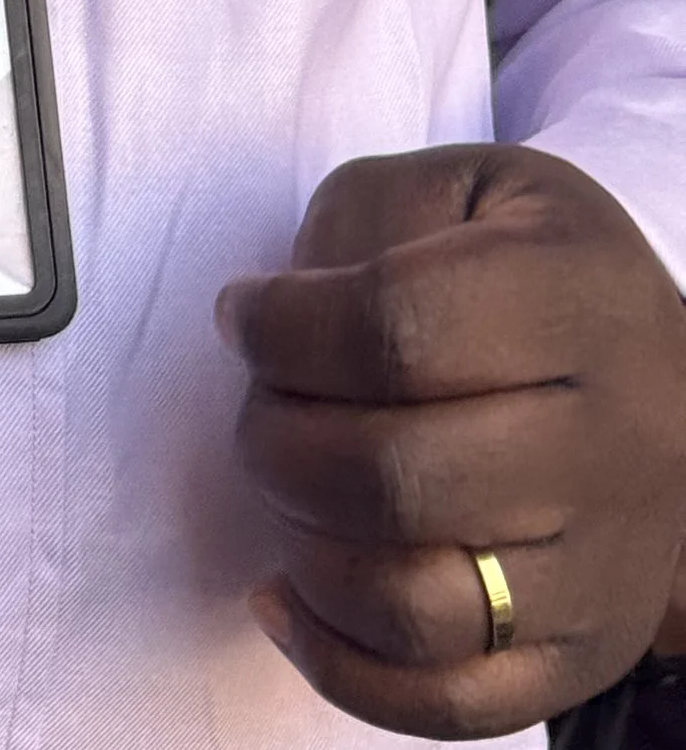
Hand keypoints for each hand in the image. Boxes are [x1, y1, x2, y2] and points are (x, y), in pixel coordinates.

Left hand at [221, 145, 685, 736]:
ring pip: (413, 606)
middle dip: (276, 439)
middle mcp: (610, 446)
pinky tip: (284, 595)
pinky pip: (444, 705)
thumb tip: (272, 314)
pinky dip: (336, 663)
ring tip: (287, 489)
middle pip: (392, 476)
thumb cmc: (527, 272)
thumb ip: (360, 222)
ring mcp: (602, 570)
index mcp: (576, 301)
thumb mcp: (460, 190)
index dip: (282, 325)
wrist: (668, 389)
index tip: (244, 315)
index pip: (395, 327)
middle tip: (263, 403)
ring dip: (302, 546)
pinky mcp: (579, 659)